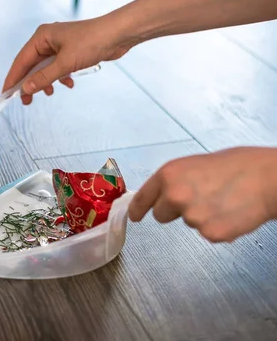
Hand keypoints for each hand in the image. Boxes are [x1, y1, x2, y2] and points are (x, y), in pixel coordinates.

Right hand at [2, 16, 135, 104]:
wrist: (118, 34)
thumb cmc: (92, 41)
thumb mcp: (65, 63)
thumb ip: (44, 77)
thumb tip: (26, 89)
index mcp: (41, 37)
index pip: (21, 61)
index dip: (13, 78)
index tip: (5, 94)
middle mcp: (47, 40)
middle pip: (31, 65)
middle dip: (30, 83)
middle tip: (26, 101)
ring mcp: (59, 45)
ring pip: (45, 68)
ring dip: (46, 81)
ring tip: (48, 93)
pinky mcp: (70, 51)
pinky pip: (58, 67)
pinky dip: (60, 77)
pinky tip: (68, 83)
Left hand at [128, 147, 276, 242]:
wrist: (268, 178)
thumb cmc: (237, 165)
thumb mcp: (195, 164)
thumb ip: (175, 180)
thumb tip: (164, 194)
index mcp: (168, 174)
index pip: (143, 197)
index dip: (137, 209)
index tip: (134, 217)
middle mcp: (174, 196)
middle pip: (161, 215)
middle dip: (174, 211)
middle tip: (200, 198)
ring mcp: (191, 217)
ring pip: (188, 223)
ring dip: (201, 216)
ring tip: (222, 200)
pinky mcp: (209, 233)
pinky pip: (207, 233)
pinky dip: (217, 227)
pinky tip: (231, 212)